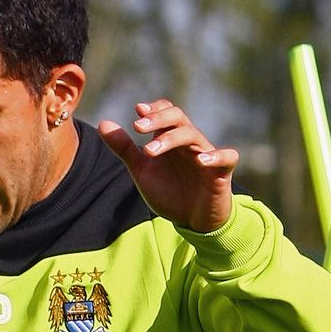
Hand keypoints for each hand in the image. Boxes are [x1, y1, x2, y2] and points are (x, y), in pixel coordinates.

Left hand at [99, 100, 238, 232]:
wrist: (192, 221)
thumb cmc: (170, 192)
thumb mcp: (142, 170)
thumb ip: (124, 148)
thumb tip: (103, 123)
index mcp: (170, 138)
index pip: (166, 112)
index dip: (154, 109)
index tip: (138, 112)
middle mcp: (189, 142)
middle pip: (177, 118)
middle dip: (158, 119)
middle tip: (138, 127)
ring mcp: (206, 155)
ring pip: (193, 135)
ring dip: (171, 139)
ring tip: (150, 151)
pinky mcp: (221, 172)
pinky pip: (227, 157)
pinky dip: (217, 156)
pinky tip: (202, 161)